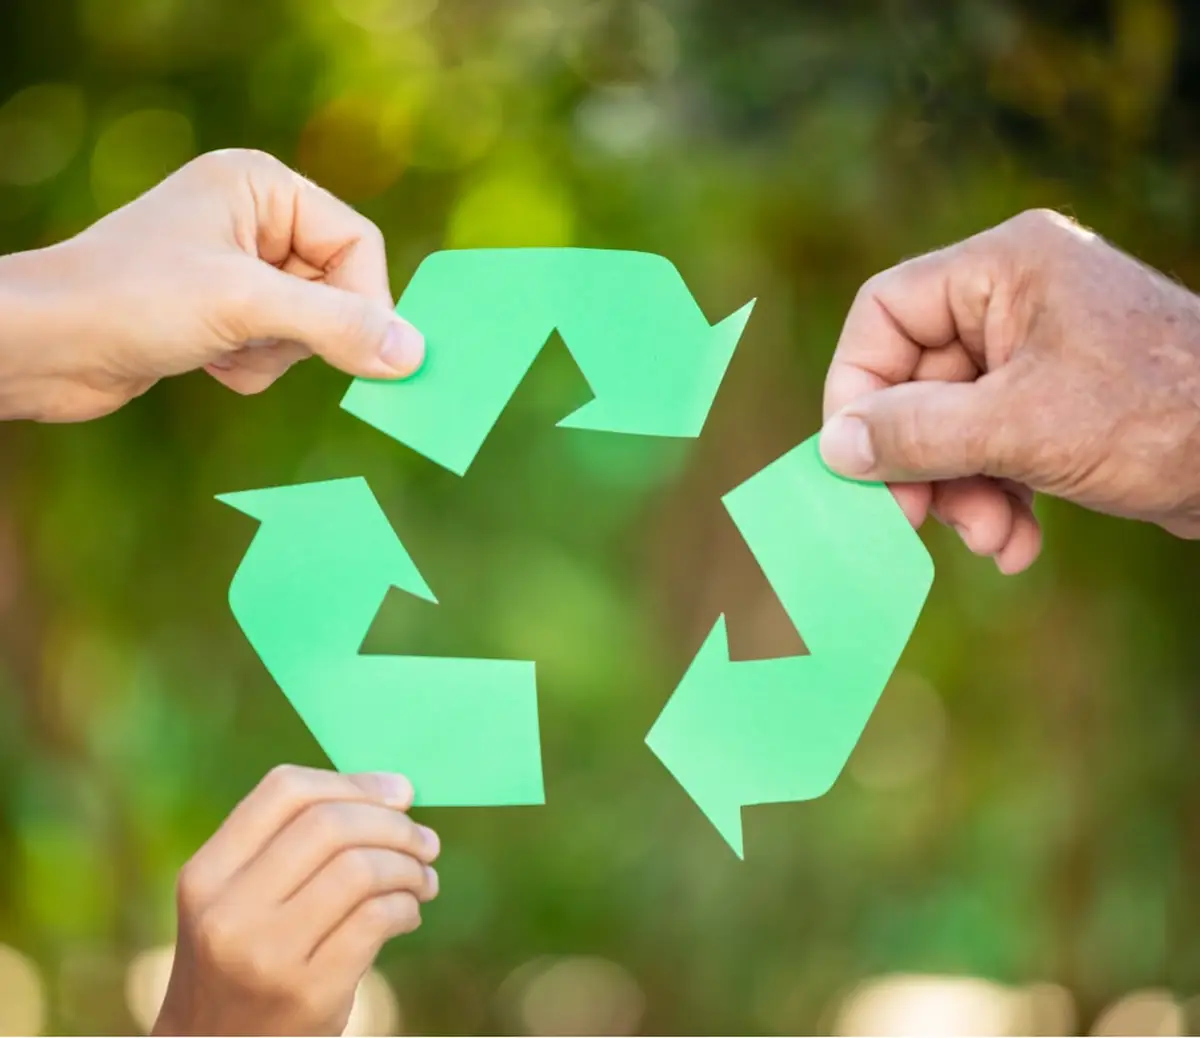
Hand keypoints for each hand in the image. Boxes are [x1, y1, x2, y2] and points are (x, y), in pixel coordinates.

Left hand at [0, 149, 423, 421]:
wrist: (45, 344)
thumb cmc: (134, 299)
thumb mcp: (247, 306)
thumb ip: (338, 325)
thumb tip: (413, 352)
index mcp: (262, 186)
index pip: (356, 243)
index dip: (365, 300)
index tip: (366, 351)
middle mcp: (254, 220)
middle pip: (338, 288)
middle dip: (304, 331)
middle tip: (260, 340)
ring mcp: (238, 268)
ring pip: (309, 326)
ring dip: (273, 353)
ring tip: (220, 347)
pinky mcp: (221, 312)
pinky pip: (276, 348)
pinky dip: (252, 366)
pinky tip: (204, 359)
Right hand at [153, 765, 439, 1035]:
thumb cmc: (247, 959)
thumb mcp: (237, 899)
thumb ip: (291, 843)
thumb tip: (393, 791)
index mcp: (206, 873)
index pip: (284, 791)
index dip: (352, 783)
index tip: (399, 792)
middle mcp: (228, 911)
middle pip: (330, 825)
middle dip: (393, 824)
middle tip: (425, 841)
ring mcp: (266, 955)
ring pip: (359, 869)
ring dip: (408, 866)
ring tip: (423, 878)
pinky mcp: (308, 993)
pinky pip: (377, 919)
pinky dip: (406, 905)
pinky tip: (409, 912)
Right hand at [819, 208, 1199, 572]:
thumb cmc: (1164, 417)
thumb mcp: (1021, 427)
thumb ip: (917, 433)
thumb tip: (834, 448)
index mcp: (1004, 267)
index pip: (885, 313)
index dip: (857, 389)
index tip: (859, 462)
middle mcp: (1015, 299)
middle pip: (916, 380)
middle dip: (923, 462)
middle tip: (919, 522)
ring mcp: (1038, 351)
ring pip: (951, 423)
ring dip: (960, 492)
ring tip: (993, 539)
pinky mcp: (1059, 401)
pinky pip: (993, 445)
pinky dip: (995, 496)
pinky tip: (1018, 542)